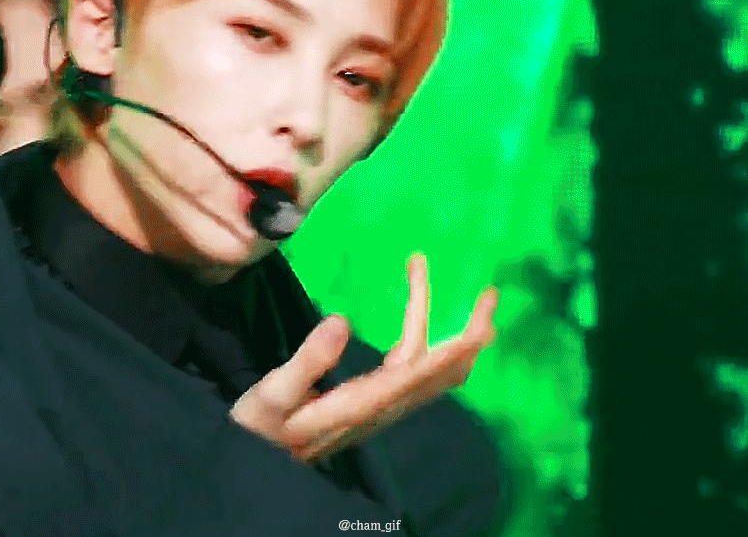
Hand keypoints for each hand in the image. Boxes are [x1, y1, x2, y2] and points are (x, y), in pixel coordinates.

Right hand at [229, 253, 497, 460]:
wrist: (261, 458)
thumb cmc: (262, 426)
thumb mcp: (274, 395)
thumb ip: (307, 361)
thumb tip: (340, 320)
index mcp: (365, 402)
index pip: (424, 373)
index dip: (458, 347)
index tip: (483, 320)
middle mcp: (385, 404)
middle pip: (444, 372)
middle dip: (471, 334)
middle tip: (490, 293)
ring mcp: (384, 403)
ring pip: (433, 368)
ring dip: (451, 332)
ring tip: (462, 296)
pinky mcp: (376, 399)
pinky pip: (416, 369)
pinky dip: (427, 339)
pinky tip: (418, 318)